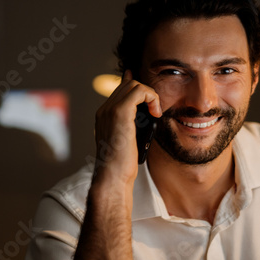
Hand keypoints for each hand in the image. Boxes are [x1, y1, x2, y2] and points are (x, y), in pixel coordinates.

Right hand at [93, 70, 161, 187]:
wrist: (113, 176)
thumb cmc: (121, 164)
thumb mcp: (126, 140)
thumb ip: (131, 126)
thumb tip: (146, 117)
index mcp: (104, 115)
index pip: (120, 90)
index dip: (135, 84)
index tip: (148, 92)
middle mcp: (104, 110)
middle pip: (128, 84)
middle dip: (146, 93)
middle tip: (155, 111)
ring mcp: (110, 110)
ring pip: (134, 85)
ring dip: (150, 95)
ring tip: (155, 113)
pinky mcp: (120, 113)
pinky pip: (139, 91)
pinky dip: (152, 98)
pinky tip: (155, 113)